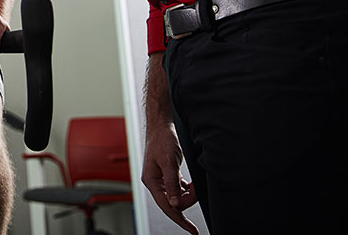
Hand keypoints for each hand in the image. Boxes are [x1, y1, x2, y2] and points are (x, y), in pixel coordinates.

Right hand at [141, 116, 198, 233]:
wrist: (161, 126)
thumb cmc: (162, 140)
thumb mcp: (169, 163)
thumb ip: (172, 184)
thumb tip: (175, 204)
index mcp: (151, 181)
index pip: (167, 207)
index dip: (180, 220)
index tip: (192, 230)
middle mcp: (154, 182)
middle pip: (173, 202)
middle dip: (188, 201)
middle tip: (199, 193)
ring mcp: (160, 178)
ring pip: (176, 196)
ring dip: (188, 194)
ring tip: (196, 187)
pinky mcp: (166, 174)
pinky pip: (177, 188)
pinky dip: (186, 189)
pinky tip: (190, 186)